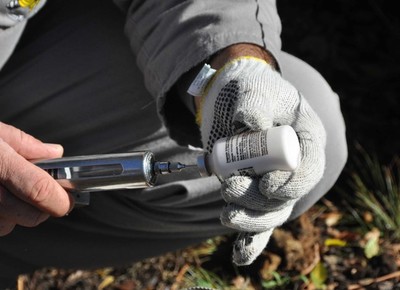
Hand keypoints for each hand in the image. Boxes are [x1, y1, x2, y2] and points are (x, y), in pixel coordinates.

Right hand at [0, 122, 72, 235]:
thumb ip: (23, 143)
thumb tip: (55, 153)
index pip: (39, 190)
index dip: (60, 199)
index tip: (70, 198)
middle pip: (31, 216)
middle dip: (45, 208)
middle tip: (45, 193)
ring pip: (10, 225)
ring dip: (18, 214)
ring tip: (12, 193)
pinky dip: (2, 217)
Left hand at [197, 45, 325, 264]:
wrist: (230, 99)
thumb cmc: (248, 90)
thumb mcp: (253, 88)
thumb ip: (254, 103)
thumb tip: (251, 124)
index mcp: (305, 138)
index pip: (309, 168)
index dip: (293, 182)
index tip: (269, 185)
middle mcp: (293, 165)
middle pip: (287, 196)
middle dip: (261, 201)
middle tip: (232, 188)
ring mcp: (273, 181)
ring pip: (270, 212)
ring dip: (250, 219)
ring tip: (227, 214)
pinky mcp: (253, 191)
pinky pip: (257, 221)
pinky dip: (249, 241)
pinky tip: (240, 257)